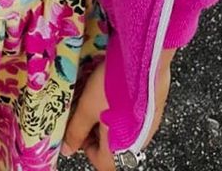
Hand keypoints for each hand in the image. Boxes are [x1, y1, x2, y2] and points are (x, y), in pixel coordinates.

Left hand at [60, 46, 176, 167]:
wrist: (144, 61)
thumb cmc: (114, 87)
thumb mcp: (87, 107)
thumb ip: (76, 130)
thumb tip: (66, 149)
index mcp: (122, 148)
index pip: (101, 163)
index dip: (85, 148)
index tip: (76, 129)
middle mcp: (139, 142)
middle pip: (112, 146)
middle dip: (94, 130)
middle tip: (84, 108)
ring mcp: (149, 126)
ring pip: (122, 130)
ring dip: (106, 117)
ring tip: (96, 95)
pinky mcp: (154, 110)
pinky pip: (133, 117)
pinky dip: (120, 108)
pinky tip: (113, 89)